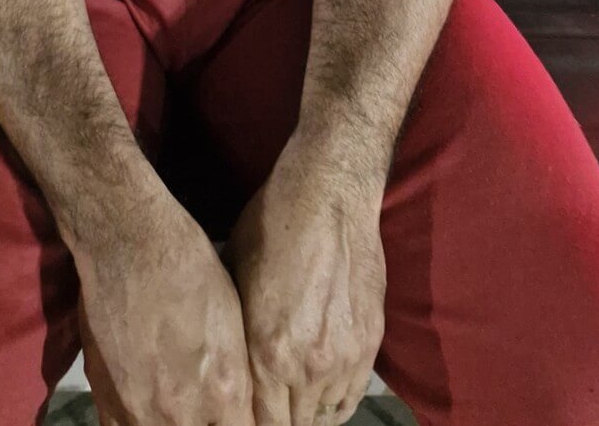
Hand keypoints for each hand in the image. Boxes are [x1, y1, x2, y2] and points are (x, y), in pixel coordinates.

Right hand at [75, 198, 253, 425]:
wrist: (130, 245)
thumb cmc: (191, 272)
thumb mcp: (234, 328)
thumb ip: (234, 380)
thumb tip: (234, 408)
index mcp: (225, 393)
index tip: (235, 418)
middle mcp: (183, 412)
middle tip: (202, 412)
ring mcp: (139, 409)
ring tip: (174, 409)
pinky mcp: (104, 397)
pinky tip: (144, 416)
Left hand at [225, 137, 386, 425]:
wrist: (326, 195)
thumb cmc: (268, 230)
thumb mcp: (231, 285)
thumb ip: (236, 338)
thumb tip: (227, 366)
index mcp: (265, 352)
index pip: (258, 421)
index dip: (248, 421)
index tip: (239, 416)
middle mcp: (307, 364)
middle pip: (291, 424)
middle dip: (276, 420)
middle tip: (265, 410)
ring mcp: (344, 356)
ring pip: (324, 415)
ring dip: (307, 414)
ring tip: (291, 405)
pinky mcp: (371, 341)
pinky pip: (352, 394)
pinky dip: (335, 401)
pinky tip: (320, 396)